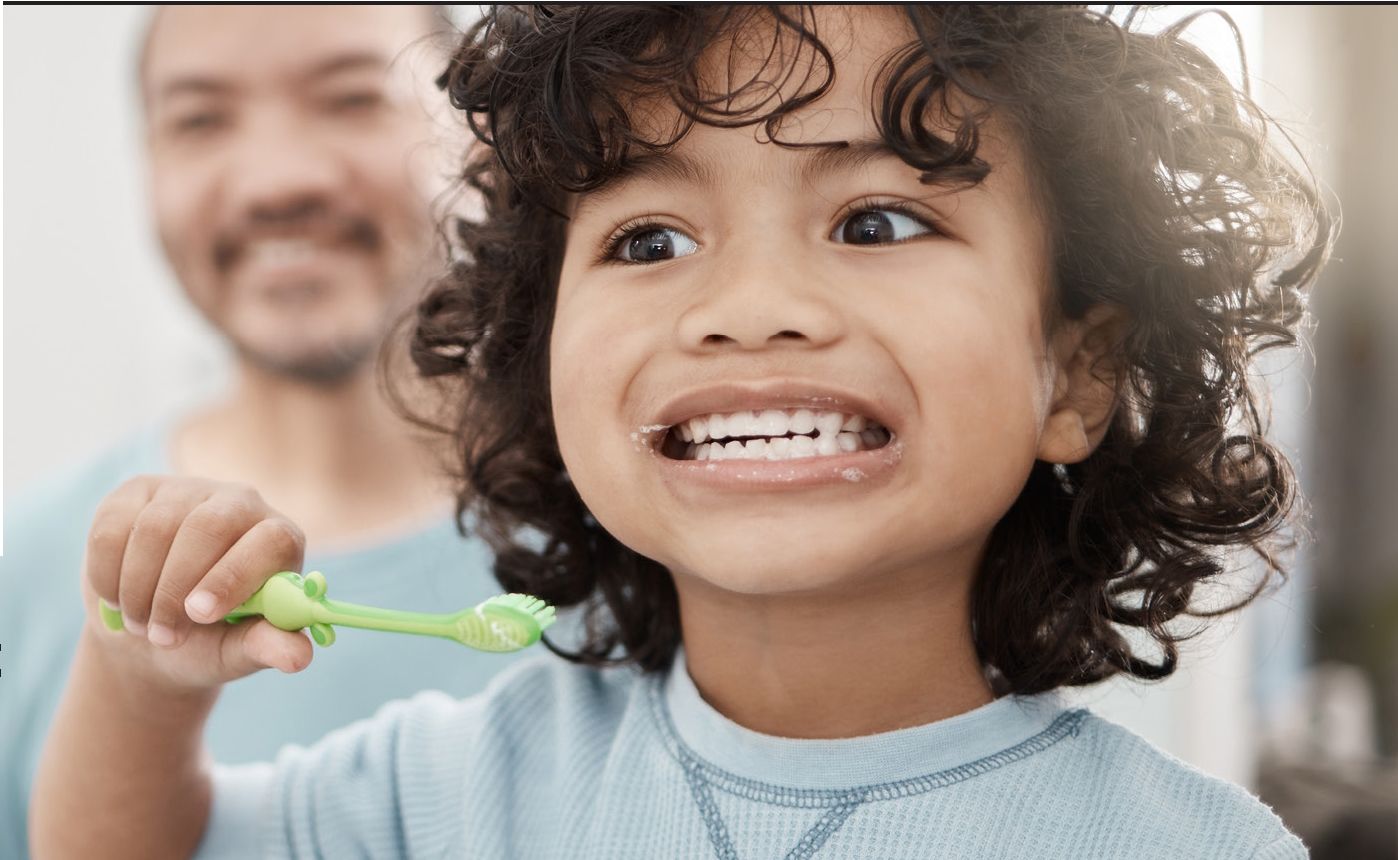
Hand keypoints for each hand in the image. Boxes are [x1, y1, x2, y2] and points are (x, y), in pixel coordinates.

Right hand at [82, 475, 314, 691]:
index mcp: (280, 539)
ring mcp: (188, 491)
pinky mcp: (137, 493)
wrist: (149, 633)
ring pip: (155, 528)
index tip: (200, 615)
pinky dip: (107, 575)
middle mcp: (240, 503)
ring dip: (139, 589)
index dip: (235, 575)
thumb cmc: (208, 640)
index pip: (271, 539)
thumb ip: (267, 647)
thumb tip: (299, 658)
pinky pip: (112, 528)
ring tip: (143, 625)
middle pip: (209, 526)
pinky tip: (118, 599)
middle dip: (176, 589)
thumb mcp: (238, 650)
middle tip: (162, 635)